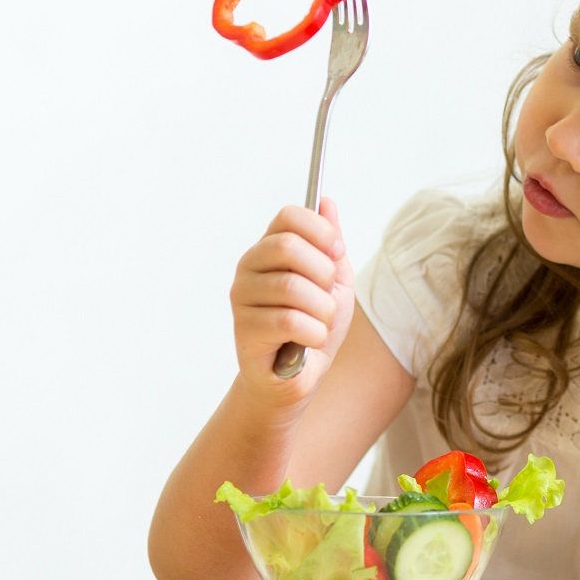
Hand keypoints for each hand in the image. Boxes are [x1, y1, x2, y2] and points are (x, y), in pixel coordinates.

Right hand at [229, 197, 354, 406]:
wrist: (298, 377)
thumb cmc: (315, 325)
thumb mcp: (334, 281)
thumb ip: (330, 244)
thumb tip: (327, 202)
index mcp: (269, 249)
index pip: (288, 216)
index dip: (320, 231)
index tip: (337, 253)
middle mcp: (249, 267)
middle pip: (288, 247)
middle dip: (323, 274)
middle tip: (326, 296)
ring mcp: (242, 297)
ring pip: (293, 288)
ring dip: (322, 311)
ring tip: (320, 324)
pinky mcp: (244, 330)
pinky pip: (290, 321)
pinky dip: (314, 334)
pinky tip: (309, 342)